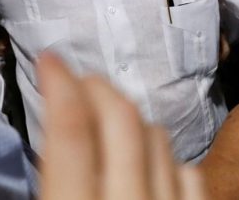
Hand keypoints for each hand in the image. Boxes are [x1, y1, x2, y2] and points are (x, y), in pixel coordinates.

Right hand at [38, 53, 205, 199]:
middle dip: (98, 88)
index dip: (59, 84)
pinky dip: (166, 157)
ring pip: (159, 137)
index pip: (71, 131)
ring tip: (110, 121)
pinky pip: (189, 173)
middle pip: (121, 119)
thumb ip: (53, 180)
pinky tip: (149, 161)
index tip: (49, 59)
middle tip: (78, 81)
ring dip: (132, 118)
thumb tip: (51, 137)